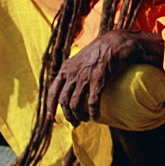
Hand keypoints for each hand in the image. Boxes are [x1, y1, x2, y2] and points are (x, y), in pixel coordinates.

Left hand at [46, 30, 161, 124]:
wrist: (114, 43)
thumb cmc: (98, 51)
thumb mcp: (78, 59)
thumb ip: (71, 71)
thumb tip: (67, 86)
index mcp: (65, 69)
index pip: (53, 91)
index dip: (51, 106)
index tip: (52, 117)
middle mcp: (72, 74)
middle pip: (64, 101)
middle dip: (68, 115)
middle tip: (74, 122)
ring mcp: (84, 78)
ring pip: (75, 105)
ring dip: (79, 116)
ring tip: (85, 119)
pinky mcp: (98, 81)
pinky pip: (92, 103)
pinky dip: (93, 112)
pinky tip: (96, 117)